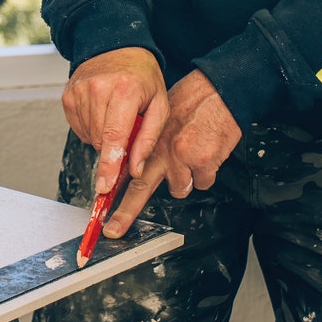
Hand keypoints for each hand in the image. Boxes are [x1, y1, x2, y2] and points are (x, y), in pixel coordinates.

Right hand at [60, 47, 167, 198]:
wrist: (116, 47)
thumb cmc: (141, 76)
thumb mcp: (159, 104)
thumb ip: (149, 139)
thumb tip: (134, 169)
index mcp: (124, 90)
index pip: (114, 136)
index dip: (109, 165)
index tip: (104, 186)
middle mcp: (98, 89)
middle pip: (100, 141)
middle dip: (114, 146)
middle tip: (127, 127)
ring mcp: (79, 92)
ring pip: (89, 137)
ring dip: (103, 136)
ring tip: (114, 115)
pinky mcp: (68, 96)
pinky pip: (79, 128)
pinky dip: (91, 128)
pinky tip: (101, 112)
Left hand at [106, 70, 241, 236]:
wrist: (219, 92)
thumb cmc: (192, 101)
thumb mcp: (159, 116)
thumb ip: (148, 141)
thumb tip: (137, 164)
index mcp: (149, 140)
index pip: (126, 170)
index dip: (113, 192)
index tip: (101, 210)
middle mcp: (162, 151)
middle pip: (141, 190)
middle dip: (125, 213)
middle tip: (114, 229)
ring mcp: (183, 159)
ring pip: (180, 189)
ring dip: (186, 178)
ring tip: (192, 155)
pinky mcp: (204, 163)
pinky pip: (203, 182)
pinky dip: (205, 173)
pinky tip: (207, 153)